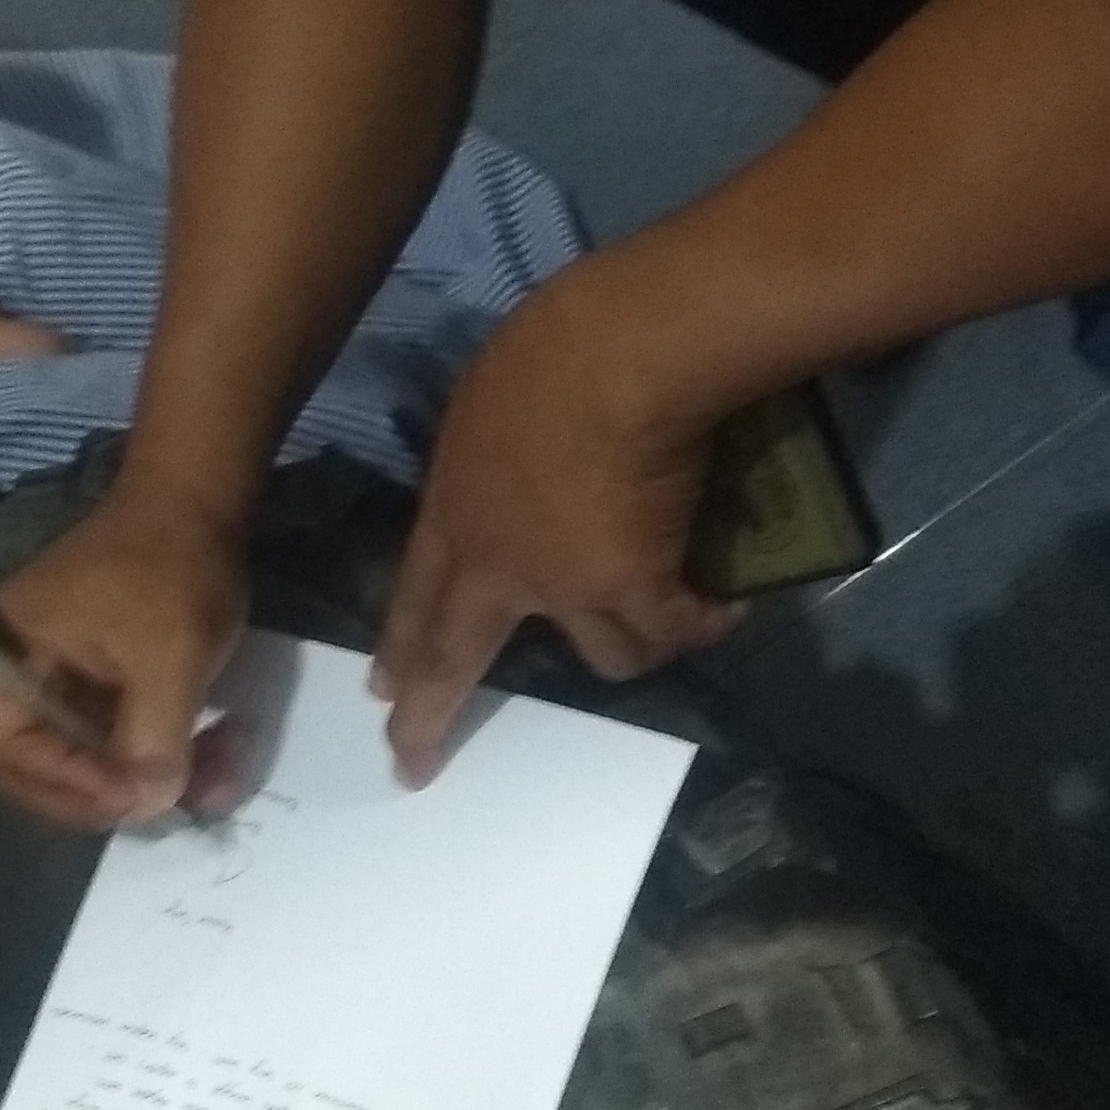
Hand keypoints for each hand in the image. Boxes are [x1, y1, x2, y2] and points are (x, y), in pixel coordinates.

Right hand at [0, 483, 252, 828]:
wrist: (201, 501)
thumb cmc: (170, 570)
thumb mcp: (166, 659)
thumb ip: (152, 740)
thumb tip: (151, 807)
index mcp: (7, 660)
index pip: (12, 753)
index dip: (69, 787)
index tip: (133, 797)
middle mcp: (24, 676)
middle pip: (47, 769)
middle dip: (114, 795)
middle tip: (168, 806)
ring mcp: (66, 681)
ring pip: (95, 762)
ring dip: (154, 781)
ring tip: (215, 784)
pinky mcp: (106, 683)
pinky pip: (125, 738)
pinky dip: (169, 754)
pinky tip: (220, 757)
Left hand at [373, 267, 742, 779]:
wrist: (617, 355)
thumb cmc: (550, 349)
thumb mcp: (486, 403)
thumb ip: (492, 454)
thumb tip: (516, 464)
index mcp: (455, 508)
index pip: (415, 591)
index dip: (400, 645)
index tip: (382, 692)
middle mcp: (502, 565)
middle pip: (458, 654)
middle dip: (432, 713)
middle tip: (412, 760)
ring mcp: (568, 587)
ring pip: (600, 654)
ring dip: (629, 647)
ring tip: (662, 632)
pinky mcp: (636, 589)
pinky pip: (673, 629)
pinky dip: (703, 622)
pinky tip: (727, 611)